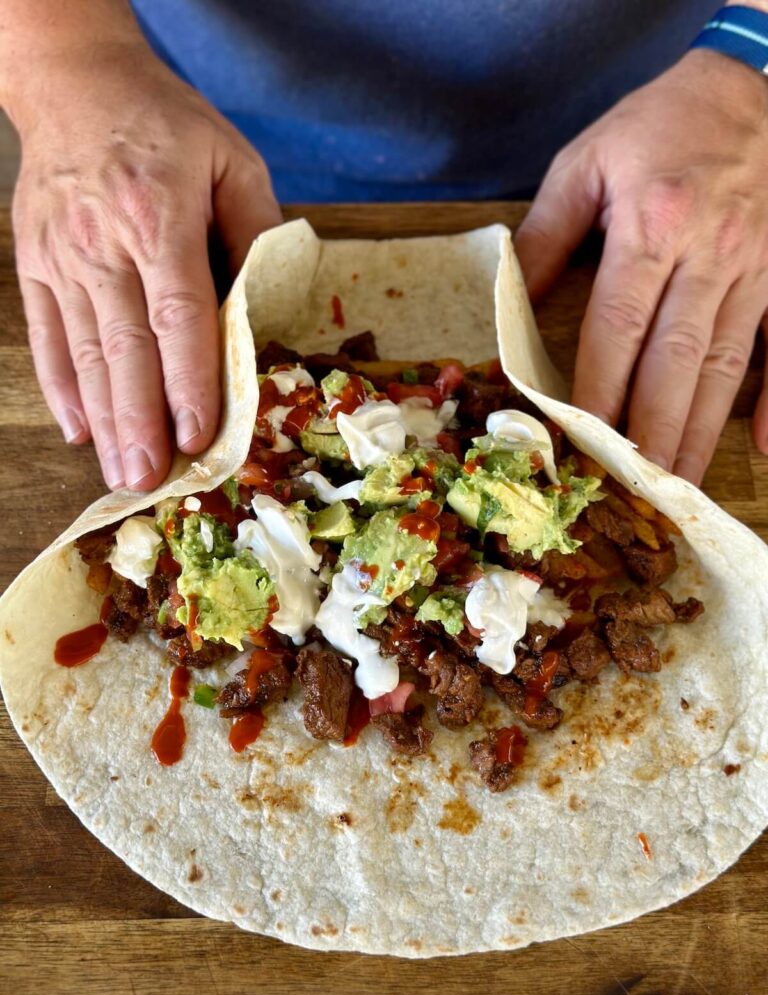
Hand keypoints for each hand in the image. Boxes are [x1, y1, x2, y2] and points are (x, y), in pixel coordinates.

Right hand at [11, 43, 280, 489]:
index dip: (188, 381)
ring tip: (121, 474)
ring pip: (83, 353)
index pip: (178, 315)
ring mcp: (61, 257)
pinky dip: (61, 387)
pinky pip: (44, 335)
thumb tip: (269, 305)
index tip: (198, 436)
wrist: (74, 81)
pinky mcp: (34, 264)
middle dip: (140, 422)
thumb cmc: (166, 124)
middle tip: (153, 482)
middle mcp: (104, 244)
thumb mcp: (231, 159)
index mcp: (160, 217)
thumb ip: (256, 230)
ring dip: (104, 420)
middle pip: (124, 348)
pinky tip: (80, 430)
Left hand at [515, 49, 767, 484]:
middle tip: (634, 489)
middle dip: (653, 432)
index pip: (617, 327)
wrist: (758, 82)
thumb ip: (546, 233)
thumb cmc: (662, 123)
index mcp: (654, 225)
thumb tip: (511, 299)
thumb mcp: (587, 161)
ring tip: (679, 485)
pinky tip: (767, 445)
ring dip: (701, 431)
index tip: (580, 440)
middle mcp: (712, 254)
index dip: (596, 389)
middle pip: (677, 362)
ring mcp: (759, 269)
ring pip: (728, 366)